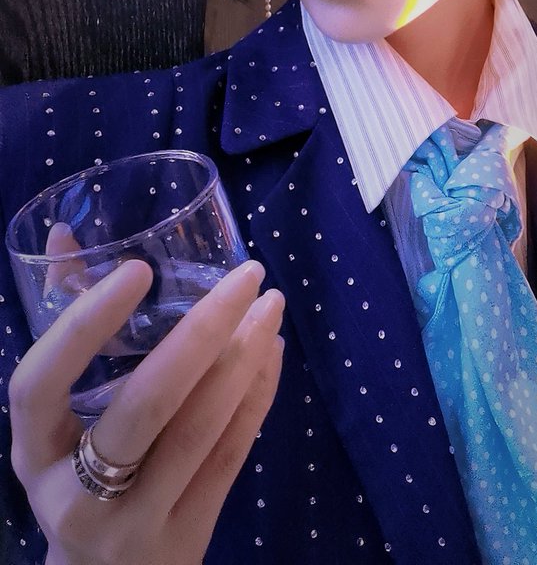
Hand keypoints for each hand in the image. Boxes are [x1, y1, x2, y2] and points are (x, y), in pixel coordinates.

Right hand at [9, 258, 283, 564]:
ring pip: (200, 430)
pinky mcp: (187, 536)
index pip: (42, 384)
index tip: (138, 269)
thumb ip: (65, 326)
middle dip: (204, 331)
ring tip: (270, 303)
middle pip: (146, 406)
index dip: (85, 324)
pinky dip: (257, 396)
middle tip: (248, 274)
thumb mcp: (54, 419)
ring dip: (244, 358)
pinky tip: (272, 350)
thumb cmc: (73, 476)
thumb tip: (66, 235)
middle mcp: (76, 495)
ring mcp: (135, 523)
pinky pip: (231, 456)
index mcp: (32, 452)